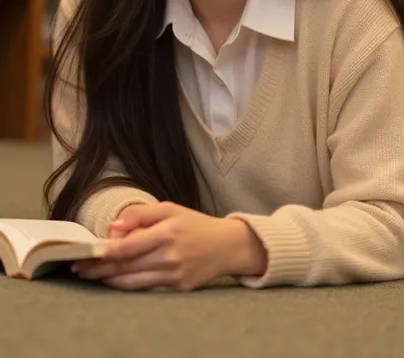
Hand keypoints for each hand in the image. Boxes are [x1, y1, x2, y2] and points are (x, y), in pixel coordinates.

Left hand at [72, 202, 267, 291]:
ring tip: (92, 276)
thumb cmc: (195, 224)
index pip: (127, 247)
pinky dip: (127, 287)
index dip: (103, 253)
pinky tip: (115, 282)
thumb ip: (140, 214)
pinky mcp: (177, 289)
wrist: (226, 246)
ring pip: (132, 283)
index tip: (85, 254)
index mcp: (166, 233)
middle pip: (125, 266)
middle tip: (80, 269)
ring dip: (108, 280)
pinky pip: (146, 290)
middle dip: (99, 269)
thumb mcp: (170, 209)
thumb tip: (113, 227)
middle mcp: (169, 256)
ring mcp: (173, 275)